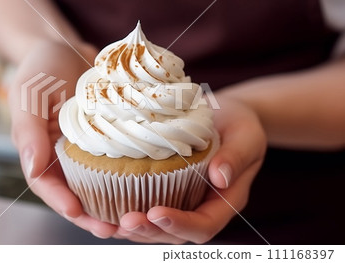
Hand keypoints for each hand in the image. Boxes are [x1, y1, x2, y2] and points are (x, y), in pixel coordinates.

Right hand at [9, 41, 118, 237]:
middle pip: (74, 192)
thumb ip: (28, 131)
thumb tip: (32, 168)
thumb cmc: (41, 69)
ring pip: (96, 183)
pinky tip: (145, 186)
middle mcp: (61, 155)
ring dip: (112, 202)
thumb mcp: (29, 95)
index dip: (60, 201)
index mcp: (39, 150)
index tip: (79, 213)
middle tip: (114, 229)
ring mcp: (83, 148)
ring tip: (132, 218)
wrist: (65, 48)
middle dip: (91, 214)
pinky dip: (126, 177)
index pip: (45, 183)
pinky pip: (114, 161)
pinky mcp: (105, 138)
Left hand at [115, 95, 266, 243]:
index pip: (203, 225)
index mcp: (224, 200)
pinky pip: (145, 204)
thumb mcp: (246, 136)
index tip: (156, 213)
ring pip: (156, 226)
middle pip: (175, 233)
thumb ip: (236, 157)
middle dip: (149, 231)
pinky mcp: (165, 188)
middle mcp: (201, 206)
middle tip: (125, 220)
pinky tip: (102, 204)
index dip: (180, 225)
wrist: (228, 115)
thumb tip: (220, 177)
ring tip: (107, 222)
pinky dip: (124, 208)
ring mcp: (182, 199)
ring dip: (133, 228)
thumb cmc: (240, 125)